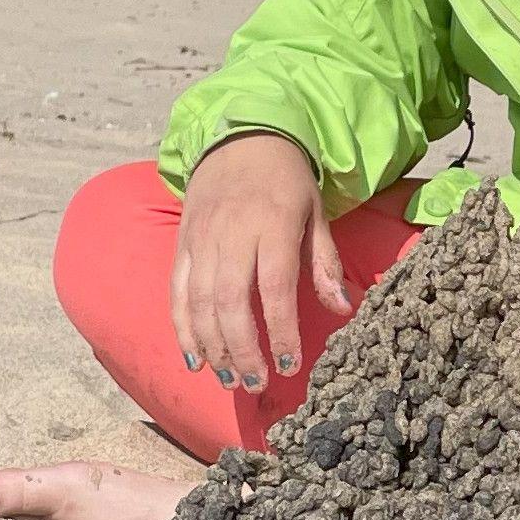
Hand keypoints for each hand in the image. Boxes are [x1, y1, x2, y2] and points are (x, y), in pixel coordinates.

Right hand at [172, 133, 347, 390]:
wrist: (241, 137)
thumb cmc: (286, 180)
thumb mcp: (315, 213)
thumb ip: (324, 263)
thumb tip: (341, 310)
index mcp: (271, 225)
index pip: (274, 288)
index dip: (281, 331)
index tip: (291, 364)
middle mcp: (231, 234)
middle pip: (230, 302)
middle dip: (242, 349)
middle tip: (255, 383)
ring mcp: (201, 240)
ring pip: (200, 302)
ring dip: (213, 346)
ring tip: (229, 379)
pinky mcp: (182, 244)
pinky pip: (178, 292)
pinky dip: (183, 328)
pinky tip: (195, 358)